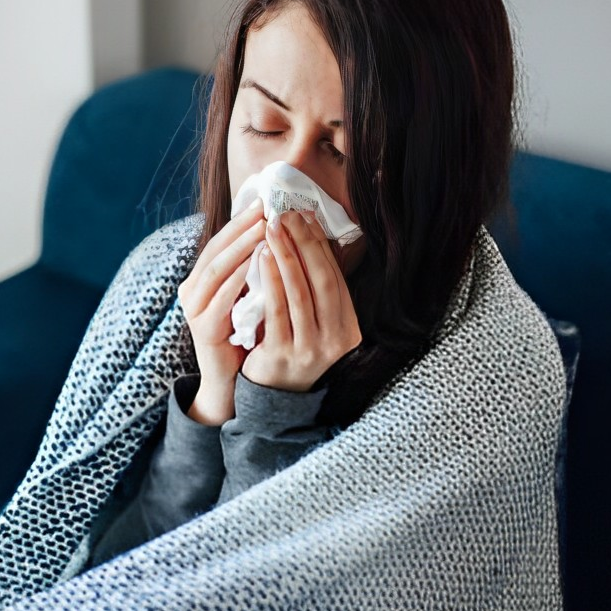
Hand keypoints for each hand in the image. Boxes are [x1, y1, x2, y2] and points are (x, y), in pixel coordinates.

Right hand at [177, 200, 265, 423]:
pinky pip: (221, 298)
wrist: (230, 382)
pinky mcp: (203, 329)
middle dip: (241, 227)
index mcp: (201, 280)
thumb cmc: (244, 336)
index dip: (240, 222)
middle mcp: (191, 291)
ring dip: (240, 247)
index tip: (264, 201)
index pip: (220, 242)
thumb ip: (253, 269)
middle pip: (216, 250)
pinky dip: (238, 278)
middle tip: (264, 207)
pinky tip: (256, 263)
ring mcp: (194, 310)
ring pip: (216, 269)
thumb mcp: (248, 296)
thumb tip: (278, 232)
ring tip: (263, 228)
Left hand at [241, 211, 361, 391]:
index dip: (320, 245)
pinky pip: (277, 310)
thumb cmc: (291, 346)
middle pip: (323, 282)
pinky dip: (270, 280)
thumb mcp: (312, 320)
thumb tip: (308, 231)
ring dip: (286, 257)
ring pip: (300, 294)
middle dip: (305, 245)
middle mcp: (335, 340)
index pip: (336, 278)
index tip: (304, 216)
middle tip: (287, 215)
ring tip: (273, 229)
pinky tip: (261, 258)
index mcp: (348, 328)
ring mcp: (310, 350)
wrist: (272, 396)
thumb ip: (314, 286)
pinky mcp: (282, 355)